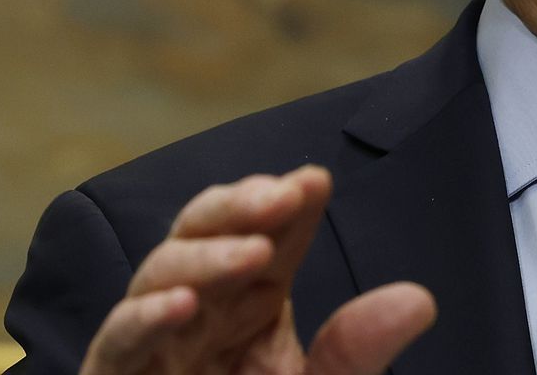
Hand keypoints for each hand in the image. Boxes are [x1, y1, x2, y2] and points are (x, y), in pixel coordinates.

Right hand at [80, 166, 435, 374]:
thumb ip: (356, 351)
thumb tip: (420, 301)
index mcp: (249, 300)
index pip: (268, 235)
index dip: (289, 205)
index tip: (316, 181)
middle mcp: (200, 308)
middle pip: (207, 231)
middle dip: (241, 204)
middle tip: (286, 192)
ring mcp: (154, 337)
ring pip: (161, 272)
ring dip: (206, 256)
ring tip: (253, 250)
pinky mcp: (116, 373)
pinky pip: (118, 339)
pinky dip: (144, 317)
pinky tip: (180, 304)